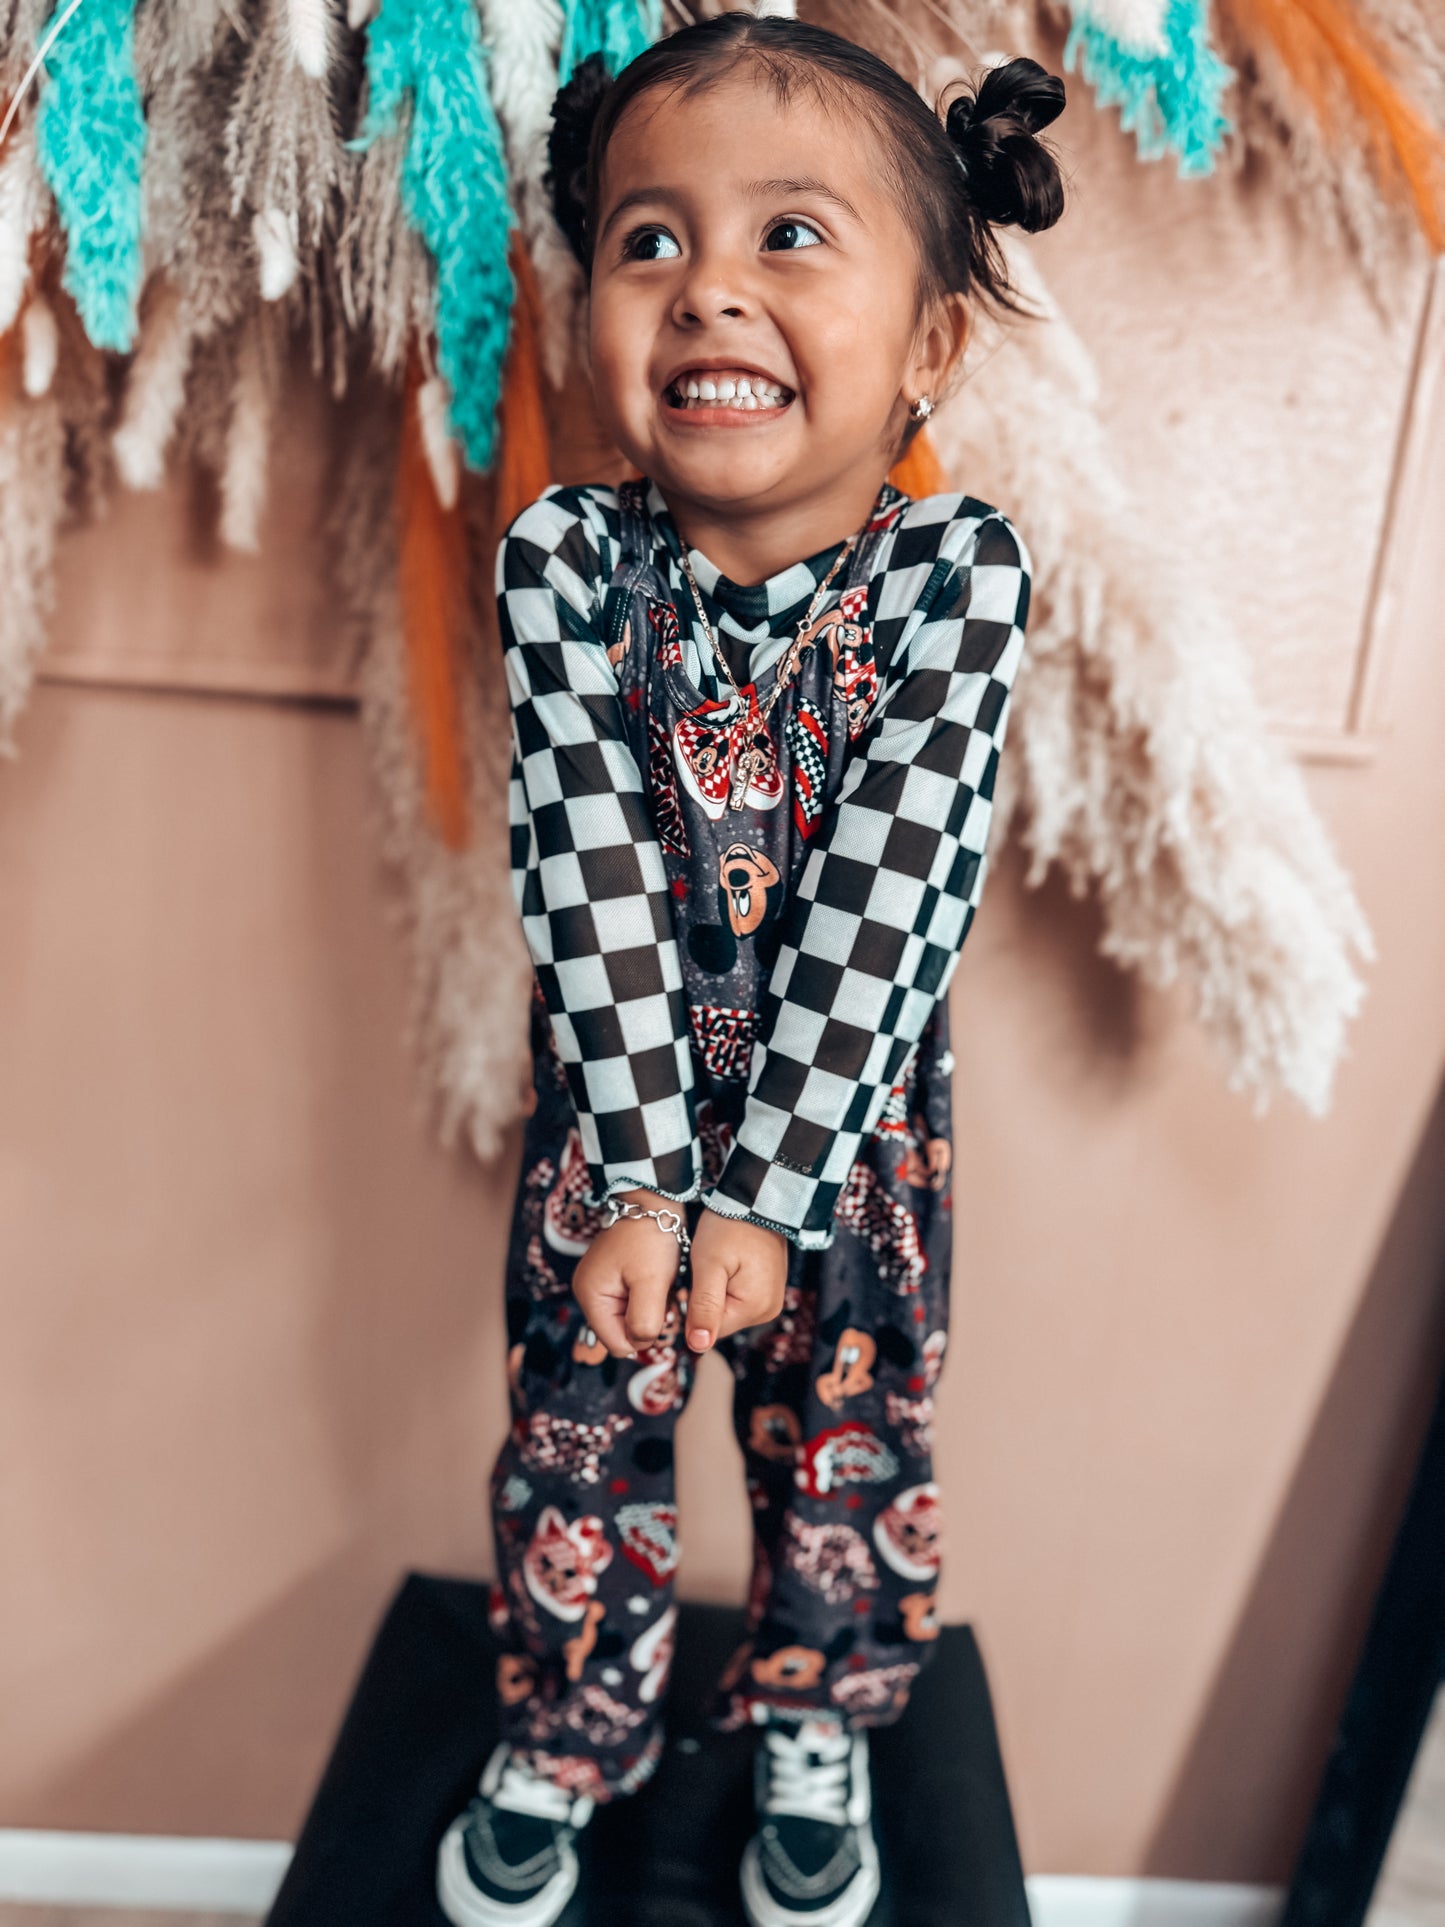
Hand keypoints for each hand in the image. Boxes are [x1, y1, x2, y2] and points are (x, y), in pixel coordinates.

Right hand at [572, 1192, 682, 1359]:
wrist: (652, 1201)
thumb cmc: (650, 1237)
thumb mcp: (651, 1283)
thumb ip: (644, 1321)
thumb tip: (639, 1346)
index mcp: (591, 1296)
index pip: (616, 1344)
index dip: (643, 1336)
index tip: (660, 1310)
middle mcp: (589, 1294)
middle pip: (621, 1333)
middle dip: (646, 1321)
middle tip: (662, 1294)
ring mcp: (600, 1286)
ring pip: (629, 1320)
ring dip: (650, 1309)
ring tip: (660, 1284)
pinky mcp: (613, 1280)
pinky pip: (631, 1305)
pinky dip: (648, 1298)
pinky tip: (657, 1281)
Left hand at [686, 1211, 787, 1353]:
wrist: (756, 1200)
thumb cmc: (730, 1227)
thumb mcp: (709, 1266)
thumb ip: (704, 1307)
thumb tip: (698, 1346)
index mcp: (755, 1308)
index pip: (710, 1330)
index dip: (694, 1308)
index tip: (691, 1281)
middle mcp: (768, 1311)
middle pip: (720, 1322)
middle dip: (705, 1300)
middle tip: (703, 1268)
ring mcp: (770, 1301)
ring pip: (727, 1311)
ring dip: (714, 1292)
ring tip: (716, 1263)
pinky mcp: (767, 1290)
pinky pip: (738, 1299)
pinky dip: (726, 1286)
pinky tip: (725, 1265)